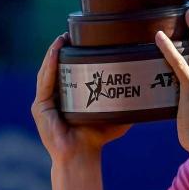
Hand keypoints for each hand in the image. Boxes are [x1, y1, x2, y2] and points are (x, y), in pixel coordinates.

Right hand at [32, 33, 130, 163]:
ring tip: (62, 38)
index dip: (70, 54)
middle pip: (56, 67)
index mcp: (67, 97)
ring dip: (53, 53)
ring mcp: (45, 102)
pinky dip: (49, 66)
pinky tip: (55, 52)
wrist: (83, 157)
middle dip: (61, 49)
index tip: (78, 37)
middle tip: (70, 32)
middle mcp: (54, 97)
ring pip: (48, 71)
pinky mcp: (40, 107)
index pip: (67, 70)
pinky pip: (44, 82)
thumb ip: (127, 103)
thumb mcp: (114, 114)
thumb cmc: (97, 138)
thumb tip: (148, 93)